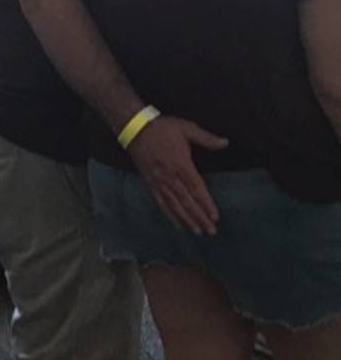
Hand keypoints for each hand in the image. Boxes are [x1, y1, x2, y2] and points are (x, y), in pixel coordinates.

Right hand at [127, 114, 227, 235]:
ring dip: (186, 219)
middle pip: (187, 200)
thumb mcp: (186, 128)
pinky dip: (169, 215)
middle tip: (211, 231)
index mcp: (181, 163)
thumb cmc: (162, 128)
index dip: (206, 203)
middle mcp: (170, 176)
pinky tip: (177, 225)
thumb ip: (206, 138)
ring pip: (174, 205)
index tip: (215, 216)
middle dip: (199, 217)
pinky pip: (160, 202)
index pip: (196, 188)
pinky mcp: (150, 183)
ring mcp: (158, 181)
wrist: (135, 128)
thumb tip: (226, 142)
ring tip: (197, 231)